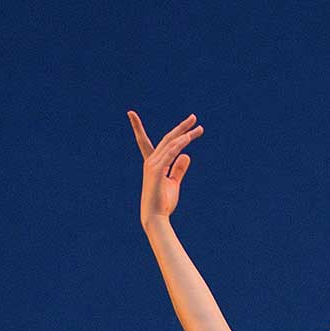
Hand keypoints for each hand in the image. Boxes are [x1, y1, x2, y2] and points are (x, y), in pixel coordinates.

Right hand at [128, 109, 201, 224]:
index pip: (145, 141)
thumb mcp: (173, 183)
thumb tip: (186, 155)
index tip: (130, 113)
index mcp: (152, 163)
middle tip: (194, 118)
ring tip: (199, 128)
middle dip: (181, 127)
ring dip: (185, 134)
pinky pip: (170, 152)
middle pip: (167, 139)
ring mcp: (152, 165)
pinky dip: (179, 144)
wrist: (156, 217)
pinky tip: (189, 138)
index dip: (137, 127)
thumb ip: (178, 169)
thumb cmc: (163, 203)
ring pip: (170, 144)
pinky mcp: (156, 170)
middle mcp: (151, 161)